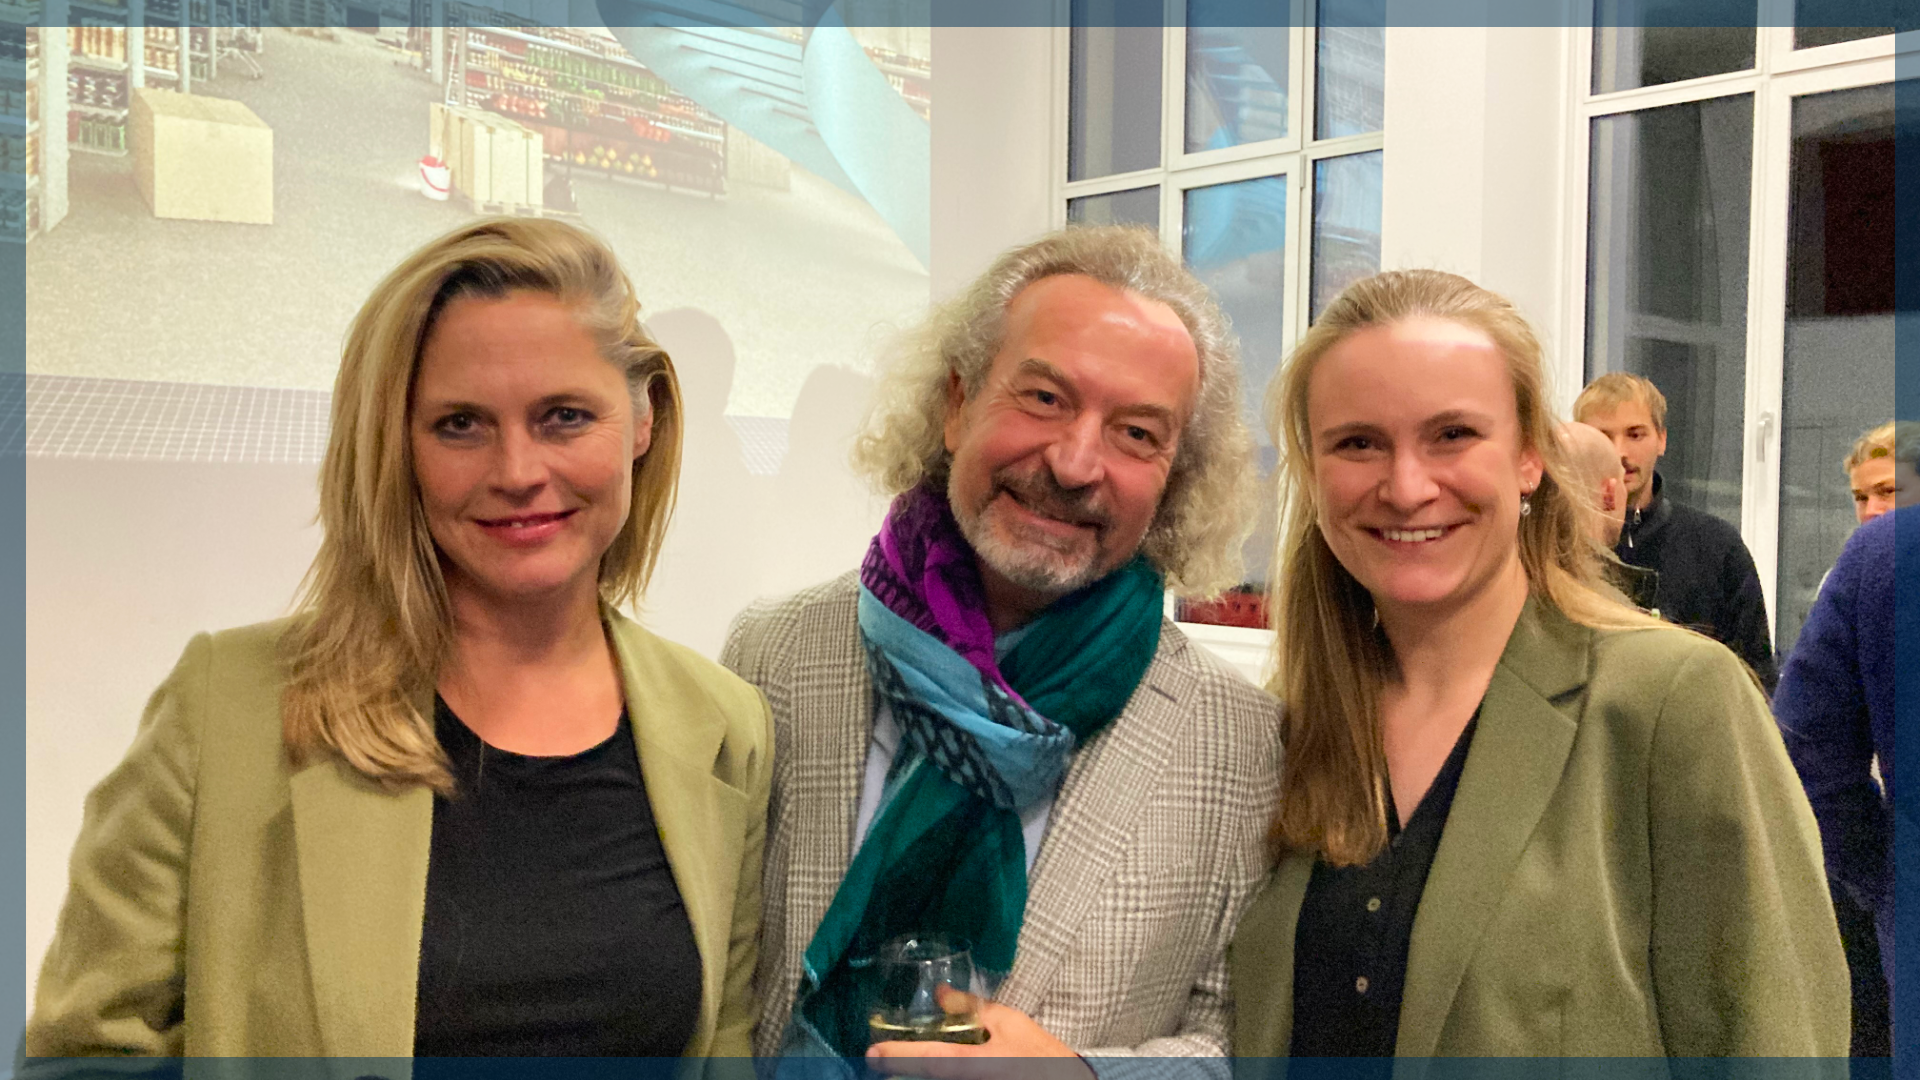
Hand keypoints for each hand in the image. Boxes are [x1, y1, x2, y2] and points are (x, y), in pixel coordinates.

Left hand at [866, 987, 1095, 1079]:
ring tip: (903, 1066)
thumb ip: (972, 1007)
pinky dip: (943, 1074)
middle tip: (884, 1061)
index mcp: (972, 1064)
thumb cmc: (1041, 1055)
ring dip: (919, 1073)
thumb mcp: (1009, 1022)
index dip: (896, 1055)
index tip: (871, 1054)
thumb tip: (941, 993)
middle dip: (903, 1071)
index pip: (926, 1059)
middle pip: (926, 1078)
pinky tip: (938, 1066)